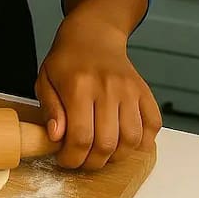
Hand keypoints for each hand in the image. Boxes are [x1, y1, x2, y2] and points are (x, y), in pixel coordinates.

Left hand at [35, 11, 161, 169]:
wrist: (94, 35)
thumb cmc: (66, 60)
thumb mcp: (45, 80)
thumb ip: (50, 110)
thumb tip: (56, 137)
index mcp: (78, 86)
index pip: (80, 137)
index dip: (73, 158)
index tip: (66, 160)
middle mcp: (107, 88)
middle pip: (107, 143)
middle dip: (93, 162)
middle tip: (83, 160)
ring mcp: (129, 90)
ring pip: (132, 140)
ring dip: (117, 155)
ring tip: (102, 152)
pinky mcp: (144, 91)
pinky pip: (153, 126)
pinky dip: (142, 141)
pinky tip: (124, 140)